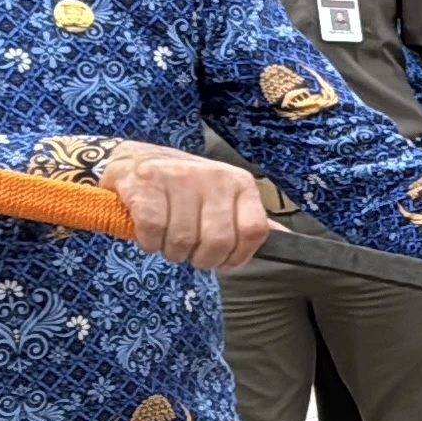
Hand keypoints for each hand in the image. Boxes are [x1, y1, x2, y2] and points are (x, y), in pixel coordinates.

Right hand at [100, 140, 273, 270]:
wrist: (135, 159)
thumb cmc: (184, 187)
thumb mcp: (224, 197)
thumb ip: (249, 219)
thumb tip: (287, 239)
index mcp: (239, 183)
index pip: (254, 231)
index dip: (238, 257)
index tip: (222, 261)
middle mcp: (214, 177)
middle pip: (218, 242)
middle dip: (200, 259)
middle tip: (189, 252)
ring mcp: (178, 178)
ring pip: (182, 241)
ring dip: (171, 251)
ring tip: (167, 238)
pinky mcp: (145, 183)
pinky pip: (153, 232)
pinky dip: (149, 243)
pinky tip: (149, 232)